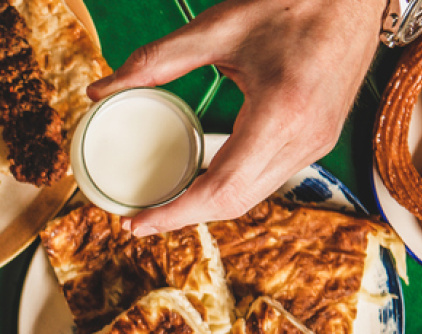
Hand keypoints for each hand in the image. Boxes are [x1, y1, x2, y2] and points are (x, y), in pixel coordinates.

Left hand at [87, 0, 382, 234]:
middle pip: (235, 203)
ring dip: (207, 205)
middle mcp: (306, 139)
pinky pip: (268, 178)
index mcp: (282, 115)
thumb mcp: (218, 27)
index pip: (219, 189)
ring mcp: (318, 143)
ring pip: (253, 195)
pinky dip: (231, 186)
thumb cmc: (295, 1)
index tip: (135, 224)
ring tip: (162, 205)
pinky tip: (200, 181)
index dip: (173, 214)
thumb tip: (100, 90)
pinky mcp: (320, 139)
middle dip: (184, 217)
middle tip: (138, 220)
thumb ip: (156, 61)